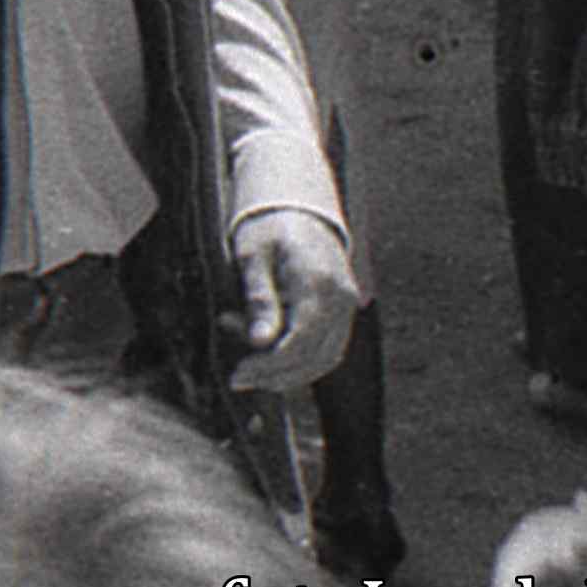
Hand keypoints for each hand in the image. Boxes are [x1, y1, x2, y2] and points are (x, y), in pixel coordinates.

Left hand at [228, 207, 360, 395]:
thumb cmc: (268, 229)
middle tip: (238, 376)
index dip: (270, 365)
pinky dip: (298, 359)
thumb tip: (260, 341)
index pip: (300, 340)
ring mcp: (348, 306)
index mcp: (318, 281)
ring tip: (248, 362)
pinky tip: (266, 350)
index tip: (238, 375)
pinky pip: (326, 348)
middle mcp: (341, 297)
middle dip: (275, 374)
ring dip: (287, 371)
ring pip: (324, 358)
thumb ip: (258, 298)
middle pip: (315, 356)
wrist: (297, 210)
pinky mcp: (343, 313)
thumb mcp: (251, 255)